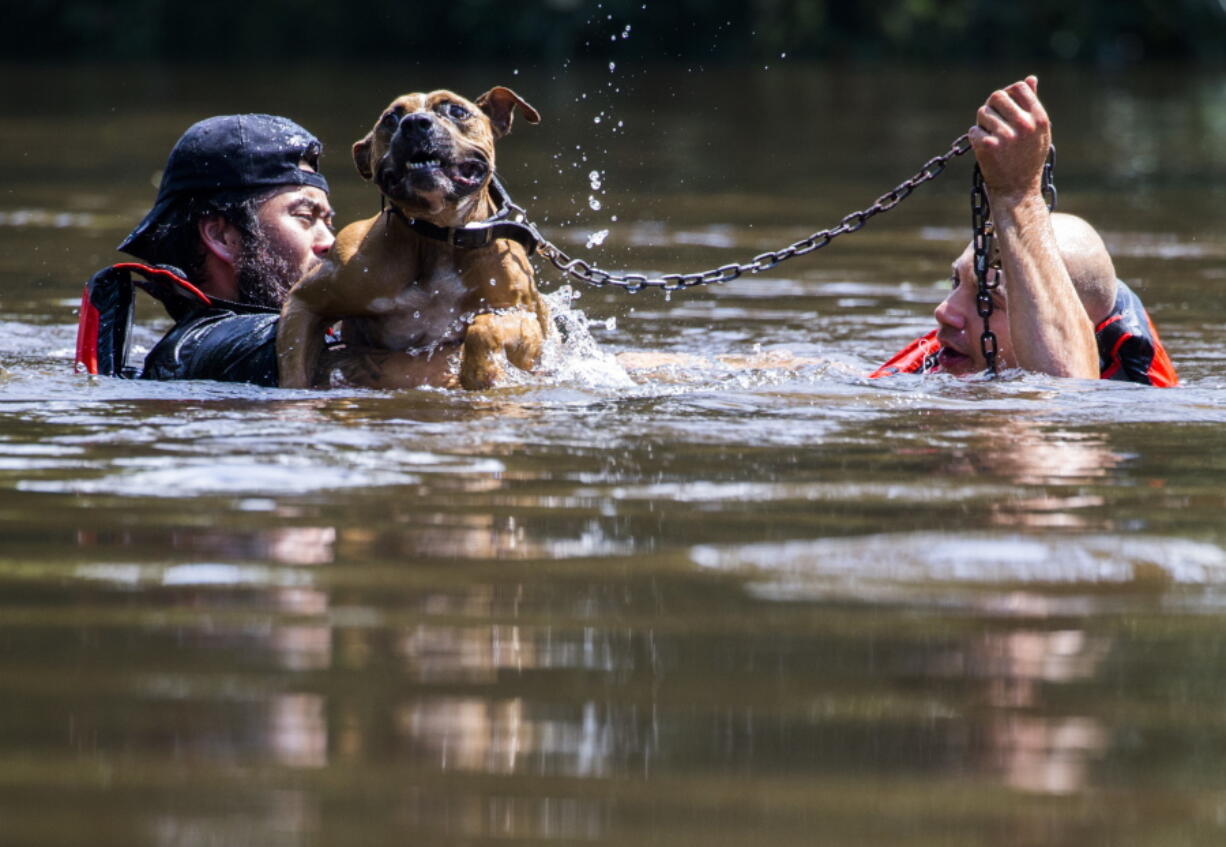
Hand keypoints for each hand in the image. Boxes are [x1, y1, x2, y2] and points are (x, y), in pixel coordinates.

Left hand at [968, 76, 1050, 203]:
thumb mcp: (1038, 132)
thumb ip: (1032, 105)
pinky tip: (983, 148)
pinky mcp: (989, 147)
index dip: (1007, 93)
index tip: (1003, 106)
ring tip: (990, 137)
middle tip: (991, 121)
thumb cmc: (1028, 159)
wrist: (1017, 191)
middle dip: (990, 107)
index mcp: (1039, 119)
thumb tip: (1030, 78)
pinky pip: (974, 131)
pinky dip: (975, 138)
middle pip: (997, 96)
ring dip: (982, 124)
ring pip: (982, 113)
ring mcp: (1006, 136)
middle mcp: (1024, 125)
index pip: (1019, 87)